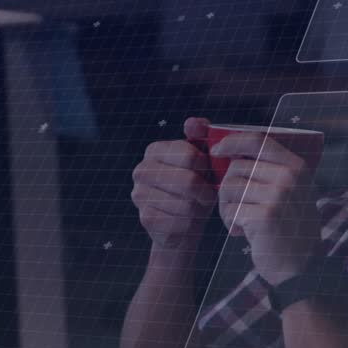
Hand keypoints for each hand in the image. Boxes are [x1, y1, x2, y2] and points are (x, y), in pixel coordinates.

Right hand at [131, 117, 216, 251]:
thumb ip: (201, 137)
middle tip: (208, 195)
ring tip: (197, 206)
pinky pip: (181, 223)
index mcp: (154, 150)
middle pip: (188, 182)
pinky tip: (187, 220)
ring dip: (199, 209)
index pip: (190, 155)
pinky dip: (191, 224)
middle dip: (206, 191)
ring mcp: (140, 195)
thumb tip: (194, 123)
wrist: (182, 223)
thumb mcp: (202, 160)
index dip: (207, 167)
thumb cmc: (195, 187)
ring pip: (187, 205)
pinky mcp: (146, 219)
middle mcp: (141, 170)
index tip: (207, 173)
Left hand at [212, 133, 322, 285]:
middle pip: (236, 167)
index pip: (257, 140)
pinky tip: (243, 232)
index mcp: (296, 166)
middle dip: (226, 188)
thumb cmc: (287, 228)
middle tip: (235, 207)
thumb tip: (226, 151)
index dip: (231, 142)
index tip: (216, 150)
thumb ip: (266, 170)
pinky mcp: (264, 215)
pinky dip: (230, 223)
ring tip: (240, 221)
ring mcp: (279, 195)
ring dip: (226, 207)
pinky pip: (230, 210)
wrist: (300, 267)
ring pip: (228, 188)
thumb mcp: (288, 192)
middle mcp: (289, 177)